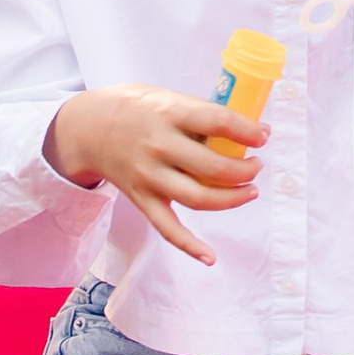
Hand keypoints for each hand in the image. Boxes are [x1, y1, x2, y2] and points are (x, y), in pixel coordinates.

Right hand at [43, 82, 263, 265]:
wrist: (89, 128)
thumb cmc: (138, 107)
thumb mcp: (168, 97)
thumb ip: (199, 113)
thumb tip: (241, 128)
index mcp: (170, 113)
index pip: (218, 122)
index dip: (247, 131)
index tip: (264, 135)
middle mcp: (159, 146)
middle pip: (213, 167)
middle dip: (244, 170)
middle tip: (257, 166)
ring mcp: (149, 176)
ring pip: (198, 198)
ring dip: (231, 199)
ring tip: (250, 191)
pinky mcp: (142, 199)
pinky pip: (167, 228)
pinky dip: (189, 246)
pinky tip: (211, 257)